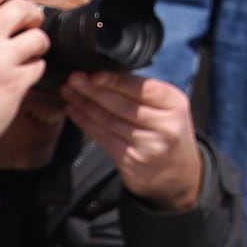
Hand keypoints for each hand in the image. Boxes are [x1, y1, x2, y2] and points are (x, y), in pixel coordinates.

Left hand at [65, 73, 207, 209]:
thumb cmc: (168, 131)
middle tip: (74, 79)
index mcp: (175, 104)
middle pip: (121, 105)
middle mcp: (164, 125)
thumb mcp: (168, 107)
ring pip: (108, 120)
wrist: (177, 173)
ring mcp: (147, 145)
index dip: (115, 81)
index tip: (94, 74)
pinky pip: (102, 137)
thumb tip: (105, 75)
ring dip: (84, 105)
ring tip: (68, 92)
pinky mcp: (130, 160)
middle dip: (93, 90)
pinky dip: (85, 123)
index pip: (141, 89)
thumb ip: (144, 93)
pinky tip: (74, 111)